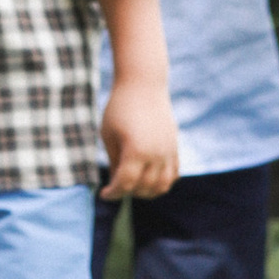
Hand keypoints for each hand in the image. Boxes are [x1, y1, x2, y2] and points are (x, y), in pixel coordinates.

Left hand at [100, 76, 178, 202]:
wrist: (143, 85)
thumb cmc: (120, 108)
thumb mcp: (109, 135)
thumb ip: (114, 162)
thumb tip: (117, 184)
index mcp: (136, 151)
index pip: (125, 184)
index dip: (113, 193)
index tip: (104, 193)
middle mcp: (156, 154)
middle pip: (144, 188)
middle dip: (128, 192)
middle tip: (116, 186)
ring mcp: (168, 151)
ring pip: (162, 186)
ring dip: (147, 192)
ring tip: (133, 185)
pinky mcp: (174, 147)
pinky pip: (173, 174)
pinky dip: (162, 182)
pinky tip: (149, 177)